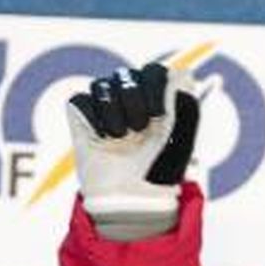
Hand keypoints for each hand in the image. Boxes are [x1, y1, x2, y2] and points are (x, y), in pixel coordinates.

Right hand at [66, 62, 200, 238]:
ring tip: (121, 137)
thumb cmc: (152, 168)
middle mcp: (125, 96)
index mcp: (151, 98)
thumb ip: (177, 103)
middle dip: (135, 102)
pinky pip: (82, 101)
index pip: (153, 71)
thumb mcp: (168, 134)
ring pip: (101, 85)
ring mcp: (101, 104)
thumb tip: (185, 73)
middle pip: (126, 74)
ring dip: (115, 114)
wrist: (124, 194)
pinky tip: (101, 137)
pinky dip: (93, 120)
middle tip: (139, 128)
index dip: (155, 85)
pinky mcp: (79, 114)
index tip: (159, 113)